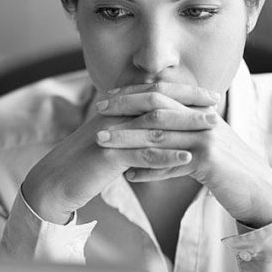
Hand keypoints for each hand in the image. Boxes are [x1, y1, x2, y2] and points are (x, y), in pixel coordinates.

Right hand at [21, 83, 217, 223]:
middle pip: (156, 102)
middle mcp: (112, 116)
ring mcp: (110, 134)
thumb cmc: (82, 162)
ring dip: (185, 125)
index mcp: (113, 110)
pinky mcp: (107, 156)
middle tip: (217, 103)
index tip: (207, 94)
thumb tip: (152, 123)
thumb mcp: (107, 139)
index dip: (181, 91)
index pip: (152, 93)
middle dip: (189, 102)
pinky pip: (141, 154)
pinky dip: (166, 156)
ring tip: (212, 128)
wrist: (54, 180)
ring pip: (153, 125)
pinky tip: (188, 159)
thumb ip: (128, 128)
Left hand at [97, 82, 271, 227]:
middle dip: (123, 107)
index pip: (160, 93)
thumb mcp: (196, 145)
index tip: (106, 98)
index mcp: (198, 109)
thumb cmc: (222, 167)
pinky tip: (128, 176)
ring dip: (126, 138)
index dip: (131, 94)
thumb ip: (172, 136)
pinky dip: (148, 170)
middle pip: (156, 106)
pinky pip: (171, 163)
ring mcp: (206, 137)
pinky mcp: (209, 160)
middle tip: (97, 110)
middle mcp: (202, 117)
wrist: (257, 189)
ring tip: (101, 141)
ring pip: (157, 134)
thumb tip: (139, 143)